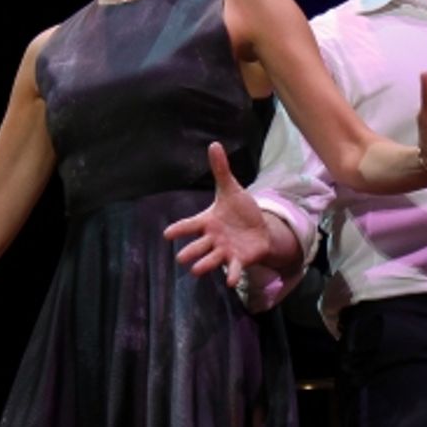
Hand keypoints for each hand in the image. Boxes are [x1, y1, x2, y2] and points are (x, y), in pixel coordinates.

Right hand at [164, 143, 269, 286]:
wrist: (259, 228)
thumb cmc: (241, 210)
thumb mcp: (231, 189)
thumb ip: (221, 170)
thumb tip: (214, 144)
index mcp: (208, 221)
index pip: (190, 225)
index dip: (179, 230)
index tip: (166, 235)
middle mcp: (213, 238)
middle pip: (198, 245)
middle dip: (190, 251)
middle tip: (180, 258)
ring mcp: (225, 251)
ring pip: (211, 259)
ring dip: (204, 265)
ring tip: (195, 270)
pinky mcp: (239, 260)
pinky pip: (234, 268)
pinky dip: (232, 274)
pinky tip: (229, 281)